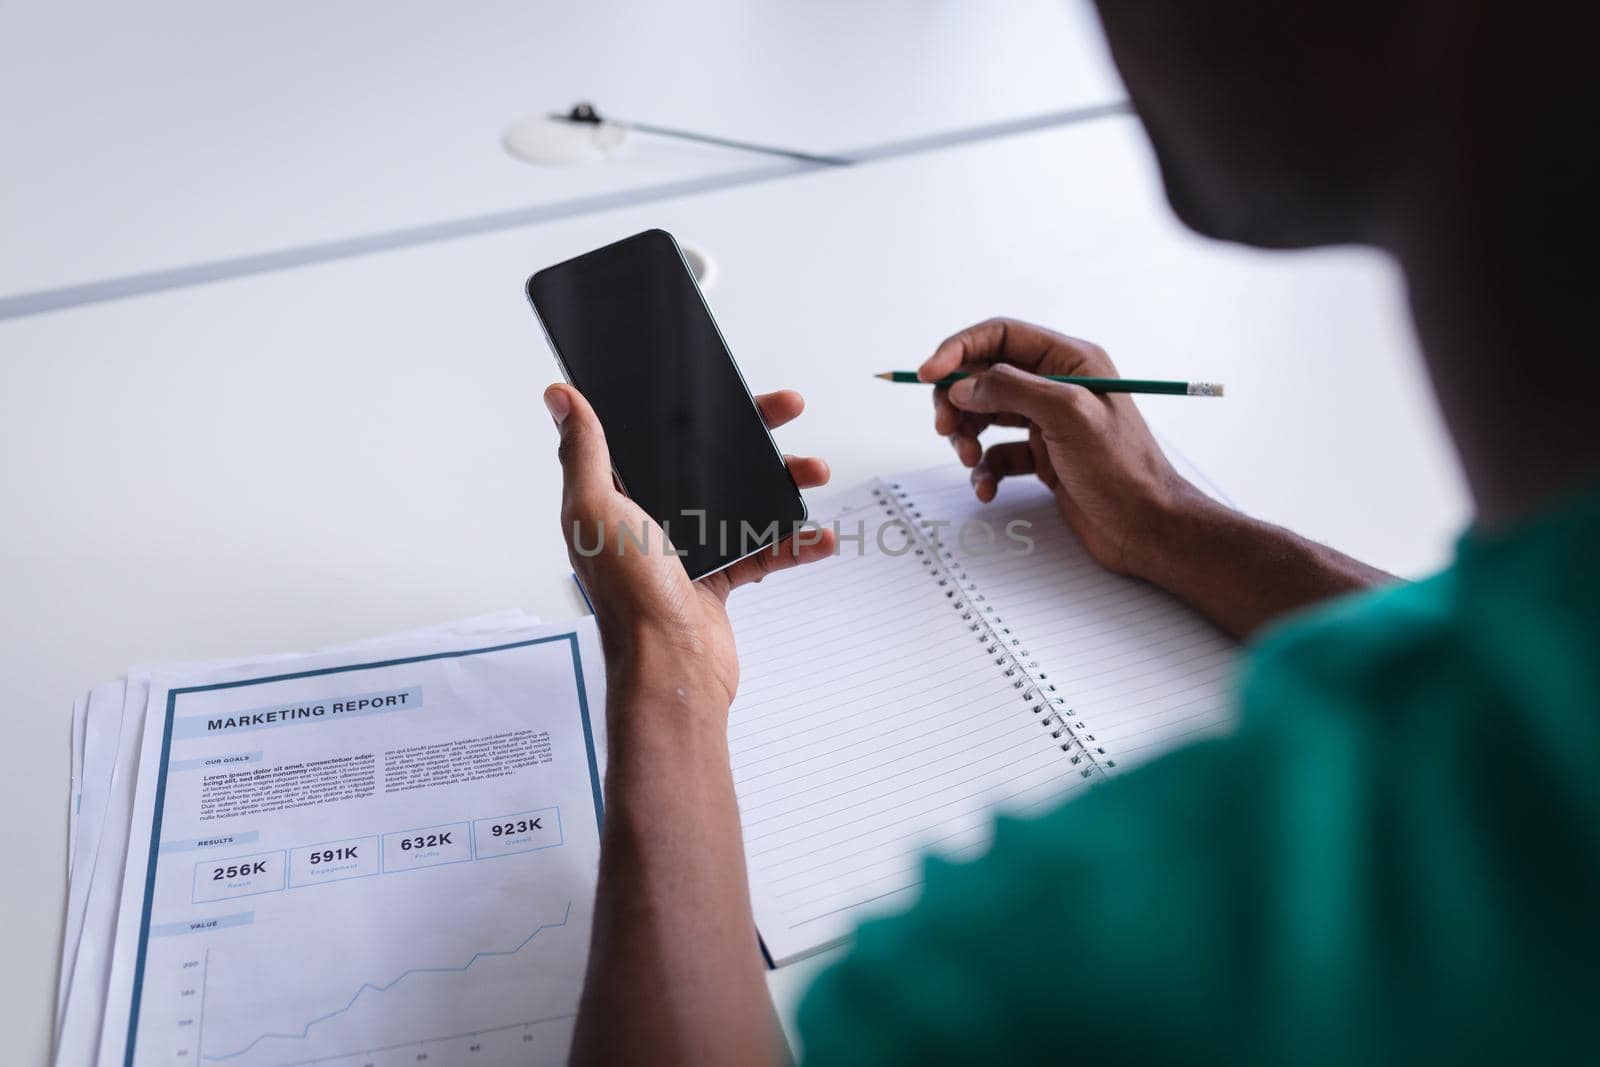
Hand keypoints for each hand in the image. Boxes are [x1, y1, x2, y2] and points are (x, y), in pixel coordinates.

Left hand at [545, 384, 833, 712]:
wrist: (672, 669)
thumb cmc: (629, 599)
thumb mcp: (596, 511)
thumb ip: (583, 453)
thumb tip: (561, 399)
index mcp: (615, 498)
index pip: (654, 437)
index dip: (689, 409)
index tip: (721, 388)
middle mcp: (649, 520)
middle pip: (707, 462)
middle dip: (752, 438)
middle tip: (785, 412)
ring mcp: (686, 548)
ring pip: (741, 501)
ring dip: (781, 485)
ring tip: (812, 473)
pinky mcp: (717, 577)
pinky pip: (763, 550)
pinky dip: (793, 543)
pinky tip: (816, 536)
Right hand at [922, 317, 1206, 577]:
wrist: (1146, 527)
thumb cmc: (1123, 470)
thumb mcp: (1068, 416)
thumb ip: (1011, 390)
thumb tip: (962, 384)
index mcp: (1070, 360)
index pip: (1001, 336)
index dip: (959, 349)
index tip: (928, 373)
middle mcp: (1057, 386)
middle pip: (985, 376)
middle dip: (957, 399)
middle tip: (947, 427)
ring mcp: (1048, 423)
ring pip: (985, 414)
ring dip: (967, 435)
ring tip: (969, 459)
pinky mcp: (1042, 457)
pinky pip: (996, 453)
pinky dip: (984, 469)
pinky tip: (987, 487)